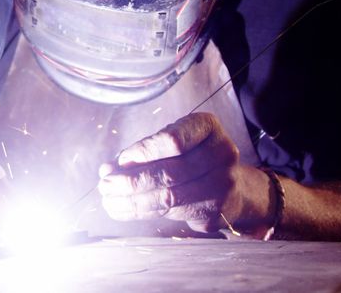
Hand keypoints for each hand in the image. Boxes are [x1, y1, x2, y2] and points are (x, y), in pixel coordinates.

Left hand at [97, 112, 267, 233]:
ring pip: (168, 196)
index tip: (120, 161)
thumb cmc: (192, 157)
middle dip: (130, 180)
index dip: (143, 152)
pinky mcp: (214, 211)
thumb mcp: (173, 141)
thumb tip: (110, 168)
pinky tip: (123, 209)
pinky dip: (141, 212)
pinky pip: (170, 212)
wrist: (234, 188)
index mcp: (207, 127)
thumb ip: (145, 150)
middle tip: (105, 184)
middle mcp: (221, 154)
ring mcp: (223, 185)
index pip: (173, 140)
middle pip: (169, 172)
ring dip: (131, 200)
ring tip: (108, 199)